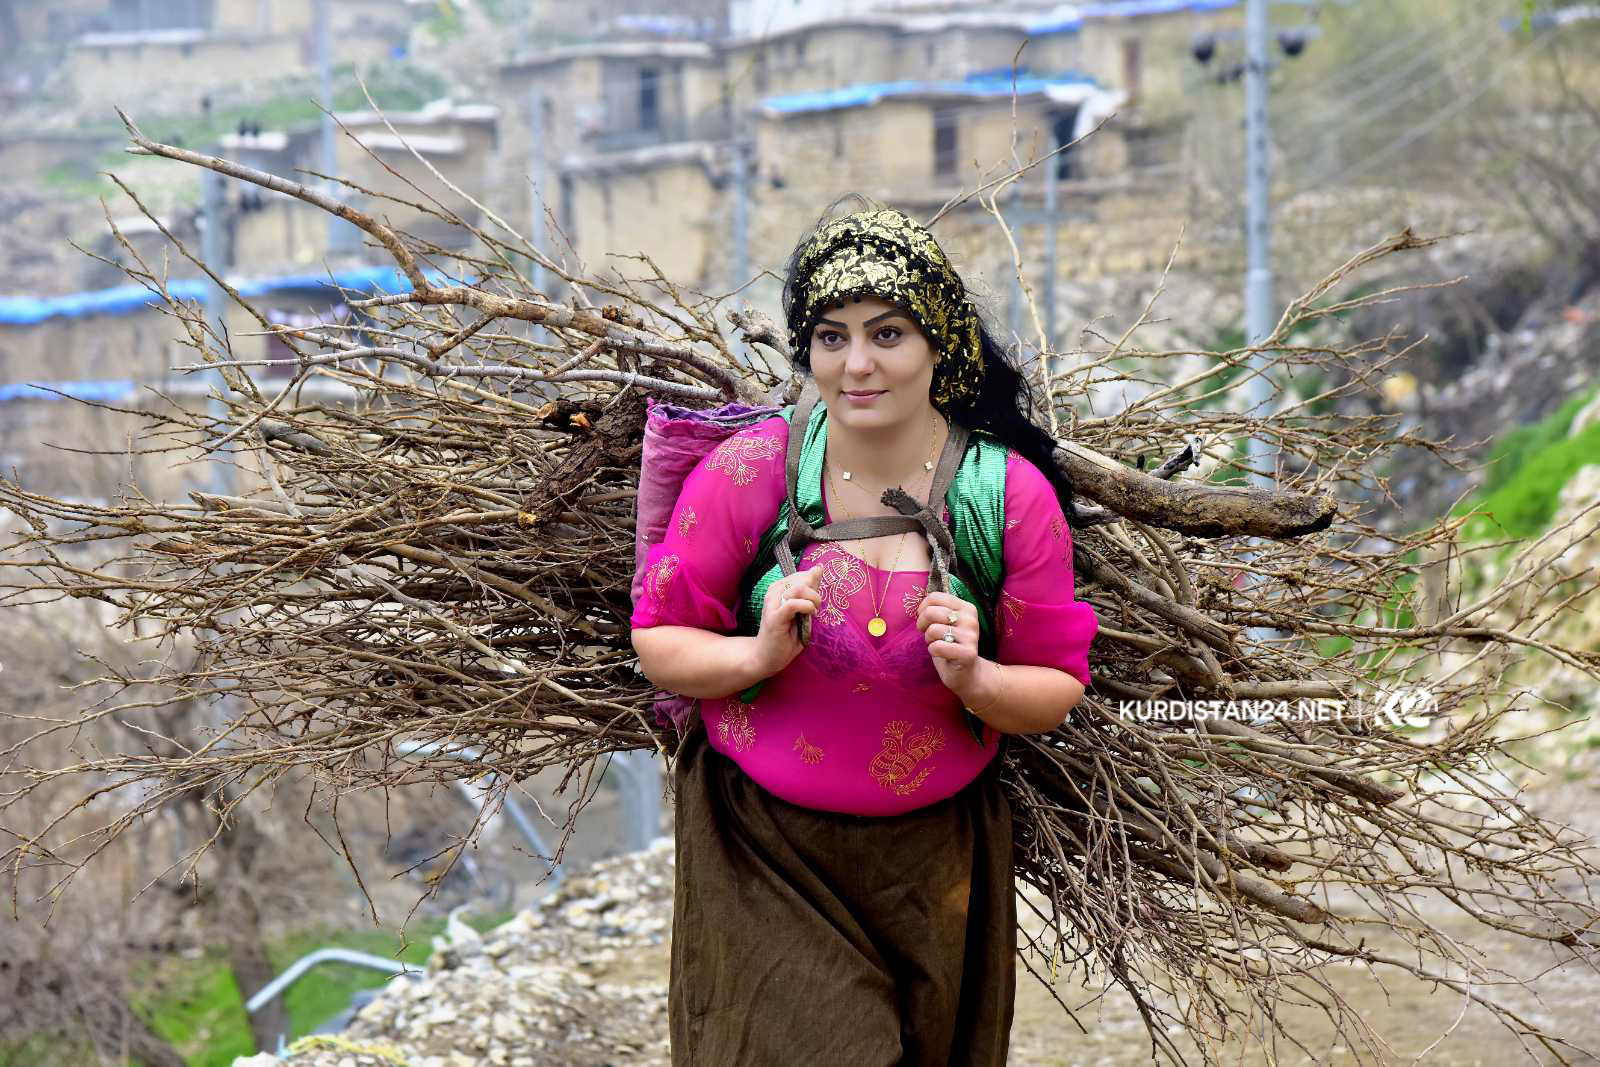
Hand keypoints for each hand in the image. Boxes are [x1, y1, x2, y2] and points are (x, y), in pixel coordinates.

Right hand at [751, 564, 823, 678]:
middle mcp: (774, 593)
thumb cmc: (786, 636)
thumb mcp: (803, 610)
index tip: (814, 600)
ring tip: (813, 611)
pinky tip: (809, 614)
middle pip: (801, 579)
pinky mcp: (774, 617)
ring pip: (798, 588)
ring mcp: (773, 604)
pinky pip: (793, 604)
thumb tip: (818, 568)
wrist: (767, 657)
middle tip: (816, 606)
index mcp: (779, 589)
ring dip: (812, 599)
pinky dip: (806, 607)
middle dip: (815, 591)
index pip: (800, 575)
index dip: (813, 584)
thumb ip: (809, 591)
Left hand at [915, 591, 989, 698]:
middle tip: (928, 634)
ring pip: (933, 630)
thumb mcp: (945, 622)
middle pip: (931, 612)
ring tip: (938, 644)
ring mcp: (971, 636)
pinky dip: (933, 651)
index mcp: (966, 607)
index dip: (923, 608)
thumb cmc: (951, 644)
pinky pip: (937, 647)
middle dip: (922, 624)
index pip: (935, 597)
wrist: (966, 672)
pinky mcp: (968, 653)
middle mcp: (971, 619)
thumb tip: (920, 605)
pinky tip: (942, 654)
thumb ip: (937, 609)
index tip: (925, 620)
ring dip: (929, 640)